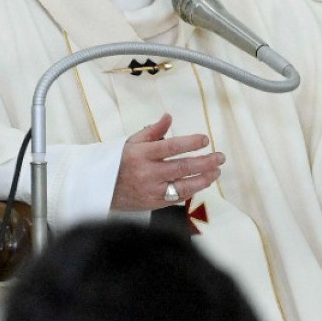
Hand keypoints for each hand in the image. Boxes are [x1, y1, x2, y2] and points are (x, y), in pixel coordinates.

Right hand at [110, 113, 224, 211]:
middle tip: (220, 157)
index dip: (190, 143)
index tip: (205, 140)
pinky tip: (203, 183)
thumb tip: (169, 117)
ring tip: (216, 172)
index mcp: (141, 154)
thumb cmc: (119, 162)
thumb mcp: (132, 142)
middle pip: (182, 167)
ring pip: (184, 185)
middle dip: (205, 162)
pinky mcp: (154, 203)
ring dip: (204, 179)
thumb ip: (153, 131)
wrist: (101, 189)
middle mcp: (148, 172)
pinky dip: (192, 190)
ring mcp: (152, 190)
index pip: (170, 147)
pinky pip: (178, 197)